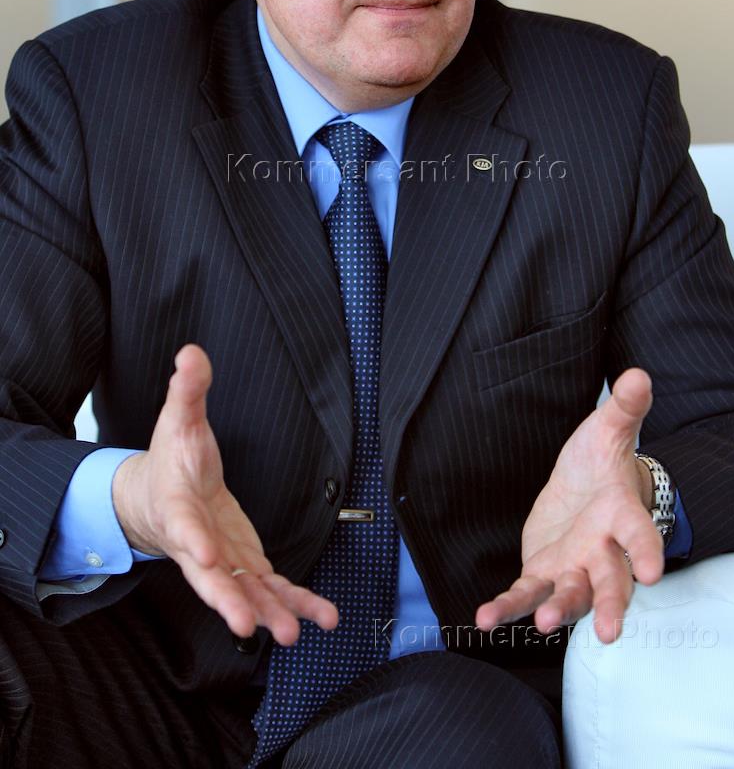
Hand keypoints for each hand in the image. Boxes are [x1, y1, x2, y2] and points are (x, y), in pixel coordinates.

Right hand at [112, 343, 338, 641]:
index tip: (206, 554)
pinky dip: (295, 602)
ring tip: (294, 632)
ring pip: (244, 592)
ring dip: (270, 611)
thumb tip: (191, 353)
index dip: (194, 540)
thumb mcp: (177, 419)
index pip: (184, 526)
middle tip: (250, 623)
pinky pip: (271, 588)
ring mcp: (223, 560)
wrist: (159, 498)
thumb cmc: (169, 460)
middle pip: (211, 578)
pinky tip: (323, 618)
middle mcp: (198, 544)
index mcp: (179, 508)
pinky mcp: (244, 564)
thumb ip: (187, 390)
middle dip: (230, 601)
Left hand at [475, 367, 663, 643]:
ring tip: (545, 624)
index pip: (639, 535)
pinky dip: (508, 609)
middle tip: (609, 629)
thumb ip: (624, 409)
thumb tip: (638, 375)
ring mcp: (574, 567)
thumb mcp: (609, 430)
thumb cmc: (602, 462)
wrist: (586, 489)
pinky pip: (526, 593)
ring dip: (559, 610)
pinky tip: (486, 620)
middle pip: (611, 582)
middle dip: (610, 604)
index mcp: (622, 516)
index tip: (653, 574)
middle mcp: (603, 550)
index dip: (646, 552)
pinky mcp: (544, 573)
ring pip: (571, 595)